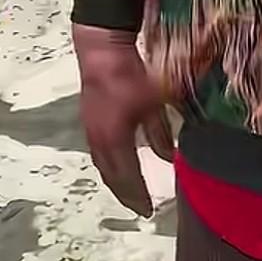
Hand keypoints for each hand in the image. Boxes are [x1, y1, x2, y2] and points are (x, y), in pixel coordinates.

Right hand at [73, 22, 173, 217]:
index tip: (149, 211)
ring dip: (117, 181)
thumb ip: (161, 131)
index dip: (138, 195)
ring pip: (104, 165)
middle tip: (140, 208)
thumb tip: (171, 155)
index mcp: (115, 140)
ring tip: (130, 192)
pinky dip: (112, 164)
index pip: (128, 176)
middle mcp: (100, 141)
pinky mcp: (91, 121)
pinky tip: (122, 164)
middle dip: (126, 194)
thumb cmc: (130, 75)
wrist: (102, 49)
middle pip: (112, 176)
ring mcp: (92, 131)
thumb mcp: (154, 104)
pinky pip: (101, 152)